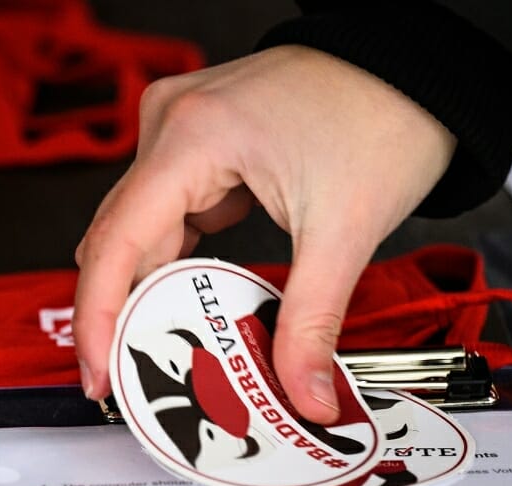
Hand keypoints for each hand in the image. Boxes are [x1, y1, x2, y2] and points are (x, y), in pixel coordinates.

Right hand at [73, 45, 455, 423]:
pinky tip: (190, 297)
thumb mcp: (343, 230)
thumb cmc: (382, 111)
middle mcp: (171, 125)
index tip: (97, 373)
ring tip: (164, 346)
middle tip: (130, 376)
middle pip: (118, 237)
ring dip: (151, 287)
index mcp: (192, 138)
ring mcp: (181, 129)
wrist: (413, 66)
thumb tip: (305, 394)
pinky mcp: (199, 142)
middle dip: (123, 311)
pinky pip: (168, 211)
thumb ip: (314, 323)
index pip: (116, 241)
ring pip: (140, 227)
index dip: (98, 316)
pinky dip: (176, 258)